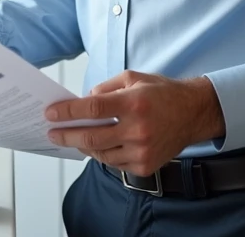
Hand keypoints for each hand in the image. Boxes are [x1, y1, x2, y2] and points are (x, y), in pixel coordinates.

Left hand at [44, 71, 225, 176]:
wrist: (193, 113)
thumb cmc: (162, 93)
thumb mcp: (133, 78)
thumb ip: (106, 88)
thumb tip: (83, 101)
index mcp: (133, 103)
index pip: (92, 108)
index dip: (68, 112)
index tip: (51, 114)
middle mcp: (138, 129)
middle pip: (91, 137)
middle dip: (66, 135)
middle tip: (53, 133)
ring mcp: (142, 150)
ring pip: (100, 153)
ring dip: (83, 146)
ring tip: (73, 138)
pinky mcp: (145, 165)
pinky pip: (114, 163)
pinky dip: (102, 154)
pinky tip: (97, 145)